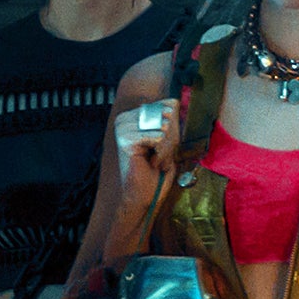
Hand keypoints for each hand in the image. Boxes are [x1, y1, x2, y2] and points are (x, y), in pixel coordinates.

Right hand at [114, 99, 178, 218]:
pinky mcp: (125, 139)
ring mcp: (123, 128)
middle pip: (168, 114)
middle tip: (159, 156)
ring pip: (164, 126)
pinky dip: (161, 154)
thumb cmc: (157, 169)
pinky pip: (158, 138)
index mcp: (134, 114)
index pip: (169, 105)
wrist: (145, 195)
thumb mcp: (169, 138)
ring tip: (156, 160)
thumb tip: (172, 103)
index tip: (164, 146)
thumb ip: (171, 118)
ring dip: (167, 149)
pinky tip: (152, 163)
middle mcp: (125, 117)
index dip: (175, 129)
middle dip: (172, 139)